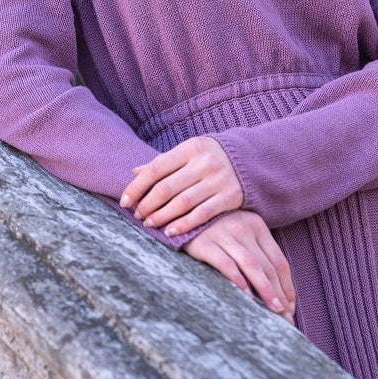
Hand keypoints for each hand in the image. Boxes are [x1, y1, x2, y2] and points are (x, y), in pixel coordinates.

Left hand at [119, 136, 242, 236]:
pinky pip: (202, 214)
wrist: (253, 160)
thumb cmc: (212, 157)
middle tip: (138, 215)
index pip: (156, 168)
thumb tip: (135, 172)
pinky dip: (184, 225)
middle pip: (167, 188)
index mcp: (191, 147)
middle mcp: (205, 162)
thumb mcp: (190, 152)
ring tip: (149, 223)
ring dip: (162, 217)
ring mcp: (219, 180)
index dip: (137, 187)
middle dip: (147, 205)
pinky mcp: (231, 196)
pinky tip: (170, 231)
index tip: (124, 201)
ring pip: (182, 203)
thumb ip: (165, 162)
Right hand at [183, 211, 295, 323]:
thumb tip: (274, 289)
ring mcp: (224, 234)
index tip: (290, 306)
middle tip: (286, 317)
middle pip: (268, 266)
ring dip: (266, 290)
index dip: (287, 286)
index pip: (279, 261)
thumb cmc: (212, 228)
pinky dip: (238, 280)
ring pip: (252, 266)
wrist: (180, 211)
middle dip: (280, 294)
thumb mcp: (238, 233)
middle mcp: (244, 227)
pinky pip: (226, 264)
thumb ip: (254, 253)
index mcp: (257, 225)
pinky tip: (246, 297)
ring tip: (273, 310)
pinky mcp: (205, 243)